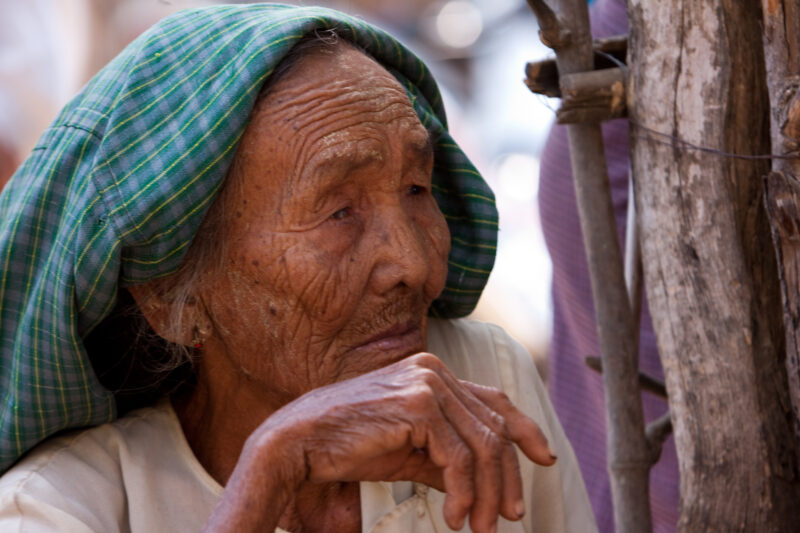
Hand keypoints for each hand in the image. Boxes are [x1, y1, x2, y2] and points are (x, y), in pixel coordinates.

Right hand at [242, 352, 555, 531]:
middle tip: (509, 518)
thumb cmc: (349, 447)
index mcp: (432, 374)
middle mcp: (434, 370)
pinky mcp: (418, 403)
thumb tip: (486, 483)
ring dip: (487, 494)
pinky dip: (464, 493)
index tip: (545, 458)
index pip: (494, 400)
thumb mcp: (410, 453)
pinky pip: (460, 456)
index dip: (525, 430)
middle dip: (507, 478)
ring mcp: (427, 382)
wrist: (299, 443)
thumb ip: (448, 458)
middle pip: (494, 427)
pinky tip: (454, 517)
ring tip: (477, 527)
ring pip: (484, 444)